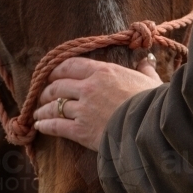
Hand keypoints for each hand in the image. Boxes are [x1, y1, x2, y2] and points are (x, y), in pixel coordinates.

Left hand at [33, 56, 161, 150]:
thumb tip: (146, 62)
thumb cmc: (154, 103)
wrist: (152, 128)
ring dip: (43, 109)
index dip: (57, 69)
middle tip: (43, 94)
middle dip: (47, 90)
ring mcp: (82, 110)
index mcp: (103, 72)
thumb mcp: (151, 81)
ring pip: (53, 106)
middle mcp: (88, 88)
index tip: (51, 73)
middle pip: (58, 86)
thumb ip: (144, 70)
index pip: (71, 65)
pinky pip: (56, 126)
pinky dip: (45, 125)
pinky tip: (39, 126)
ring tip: (38, 112)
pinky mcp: (81, 131)